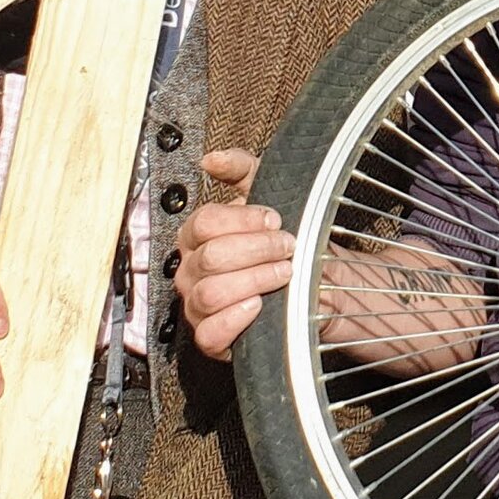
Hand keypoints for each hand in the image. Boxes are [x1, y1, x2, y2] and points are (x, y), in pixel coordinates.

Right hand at [177, 150, 291, 358]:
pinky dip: (235, 319)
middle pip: (211, 258)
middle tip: (287, 247)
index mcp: (196, 237)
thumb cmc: (282, 241)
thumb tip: (212, 159)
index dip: (244, 221)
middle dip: (258, 250)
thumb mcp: (266, 193)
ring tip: (283, 274)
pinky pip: (209, 333)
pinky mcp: (211, 339)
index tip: (275, 220)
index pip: (204, 223)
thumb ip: (240, 168)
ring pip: (211, 294)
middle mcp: (190, 271)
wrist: (308, 283)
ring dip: (255, 280)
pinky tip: (260, 305)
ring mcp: (197, 306)